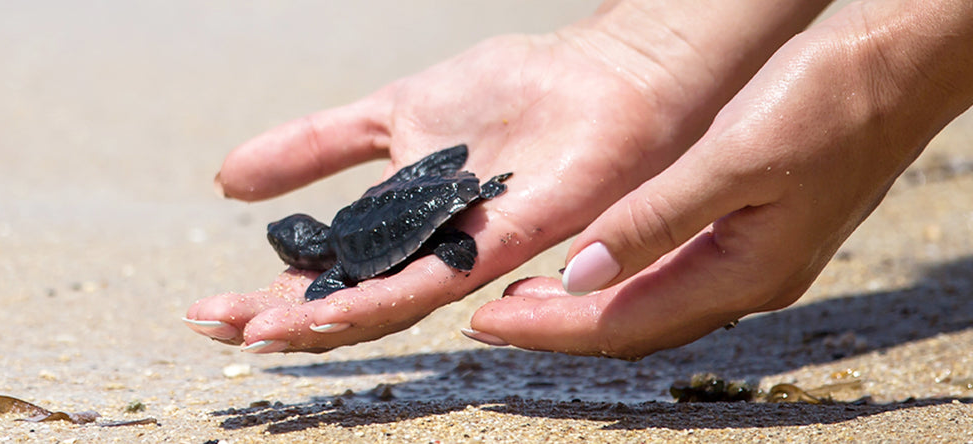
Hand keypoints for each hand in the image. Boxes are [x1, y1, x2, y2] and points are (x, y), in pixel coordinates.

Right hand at [185, 29, 722, 352]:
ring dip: (317, 322)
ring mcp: (466, 253)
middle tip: (208, 326)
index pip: (321, 279)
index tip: (203, 310)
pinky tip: (334, 314)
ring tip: (257, 331)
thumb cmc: (511, 91)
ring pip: (383, 307)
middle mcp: (428, 255)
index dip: (264, 298)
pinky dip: (382, 299)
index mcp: (399, 230)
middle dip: (272, 320)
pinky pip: (440, 279)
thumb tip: (226, 181)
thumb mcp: (388, 113)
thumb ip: (315, 146)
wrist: (599, 70)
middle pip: (342, 304)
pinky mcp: (509, 239)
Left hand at [470, 0, 972, 358]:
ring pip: (653, 305)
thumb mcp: (732, 157)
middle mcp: (750, 280)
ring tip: (524, 296)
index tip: (483, 323)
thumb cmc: (826, 101)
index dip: (548, 329)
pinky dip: (622, 277)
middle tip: (490, 316)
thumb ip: (654, 221)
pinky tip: (592, 261)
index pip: (622, 324)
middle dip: (558, 327)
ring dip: (587, 306)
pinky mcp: (757, 232)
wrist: (900, 67)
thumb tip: (579, 277)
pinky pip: (673, 276)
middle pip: (634, 326)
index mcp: (745, 273)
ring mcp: (757, 259)